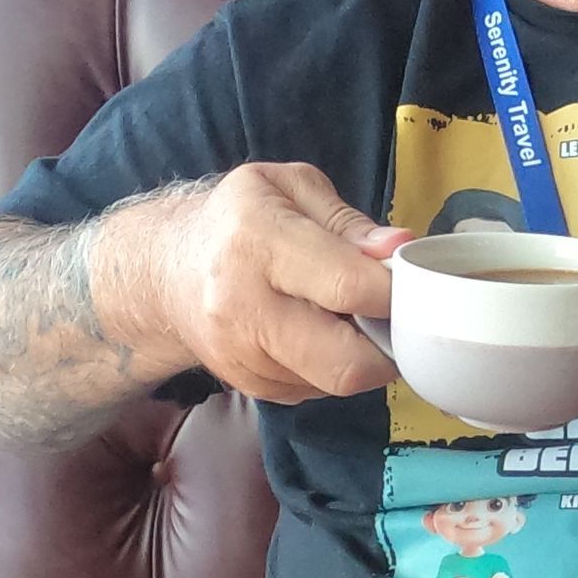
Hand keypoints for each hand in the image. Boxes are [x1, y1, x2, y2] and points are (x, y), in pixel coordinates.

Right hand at [104, 161, 414, 404]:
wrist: (164, 273)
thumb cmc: (240, 218)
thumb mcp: (290, 188)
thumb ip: (348, 220)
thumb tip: (399, 249)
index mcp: (258, 242)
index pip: (347, 286)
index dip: (395, 290)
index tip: (413, 280)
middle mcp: (244, 308)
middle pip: (346, 362)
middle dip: (389, 344)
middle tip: (397, 314)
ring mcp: (243, 357)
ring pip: (337, 382)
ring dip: (364, 355)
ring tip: (355, 315)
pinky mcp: (250, 388)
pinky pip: (317, 390)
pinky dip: (335, 366)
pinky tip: (323, 332)